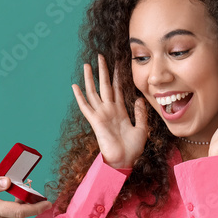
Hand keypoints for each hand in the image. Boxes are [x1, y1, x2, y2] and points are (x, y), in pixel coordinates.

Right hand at [72, 54, 147, 169]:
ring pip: (94, 92)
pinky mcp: (95, 121)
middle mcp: (109, 110)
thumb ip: (140, 114)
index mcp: (120, 111)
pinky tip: (75, 86)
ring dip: (90, 78)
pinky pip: (86, 106)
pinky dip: (79, 96)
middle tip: (100, 56)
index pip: (117, 89)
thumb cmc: (133, 149)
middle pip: (104, 86)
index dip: (116, 76)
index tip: (117, 63)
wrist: (125, 161)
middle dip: (103, 71)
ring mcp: (101, 115)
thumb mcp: (142, 128)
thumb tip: (138, 99)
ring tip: (86, 65)